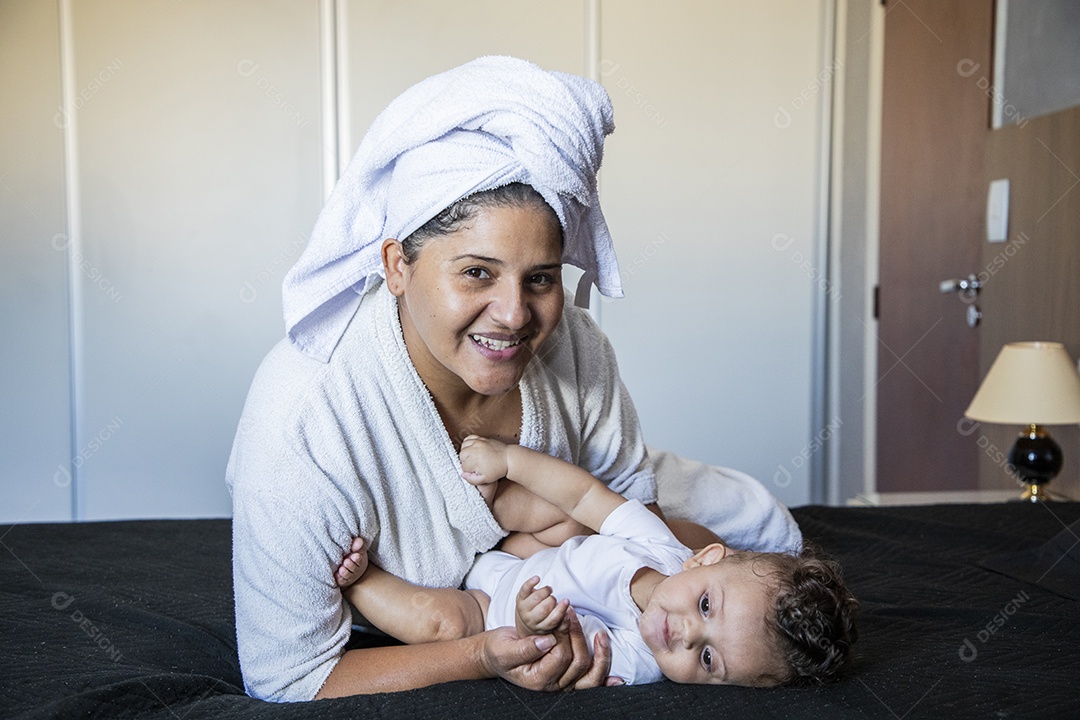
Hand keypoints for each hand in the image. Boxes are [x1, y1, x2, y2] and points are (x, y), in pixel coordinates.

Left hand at [334, 536, 367, 587]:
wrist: (345, 564)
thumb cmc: (351, 554)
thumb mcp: (355, 548)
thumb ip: (357, 544)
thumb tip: (359, 541)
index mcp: (359, 560)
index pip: (360, 560)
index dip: (358, 559)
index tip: (356, 555)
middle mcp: (355, 569)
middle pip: (354, 568)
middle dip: (351, 565)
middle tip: (347, 561)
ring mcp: (348, 575)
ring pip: (348, 575)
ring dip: (345, 572)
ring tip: (342, 569)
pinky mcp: (341, 580)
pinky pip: (341, 581)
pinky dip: (340, 578)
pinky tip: (337, 575)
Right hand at [460, 435, 509, 485]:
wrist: (509, 458)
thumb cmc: (498, 470)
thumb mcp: (485, 479)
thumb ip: (472, 479)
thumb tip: (463, 474)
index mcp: (475, 460)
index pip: (464, 467)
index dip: (469, 471)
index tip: (477, 471)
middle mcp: (475, 449)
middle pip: (461, 456)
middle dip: (466, 462)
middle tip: (475, 465)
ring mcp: (478, 442)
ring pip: (463, 447)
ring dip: (466, 453)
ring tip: (473, 458)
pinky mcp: (481, 438)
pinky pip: (468, 438)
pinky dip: (468, 443)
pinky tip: (472, 449)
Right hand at [479, 610, 611, 691]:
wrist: (497, 657)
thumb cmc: (499, 652)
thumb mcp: (504, 649)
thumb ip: (524, 648)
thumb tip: (547, 641)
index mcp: (538, 680)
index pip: (561, 657)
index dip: (563, 635)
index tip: (561, 615)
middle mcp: (554, 686)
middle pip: (578, 663)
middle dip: (578, 635)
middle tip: (571, 613)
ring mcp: (563, 684)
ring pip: (590, 677)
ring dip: (599, 653)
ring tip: (600, 634)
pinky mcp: (569, 679)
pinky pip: (592, 684)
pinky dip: (606, 681)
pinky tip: (619, 679)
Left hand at [515, 576, 569, 635]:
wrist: (526, 619)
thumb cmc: (544, 620)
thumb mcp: (554, 626)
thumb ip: (563, 622)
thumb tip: (568, 613)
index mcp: (541, 627)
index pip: (552, 620)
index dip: (560, 609)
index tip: (566, 600)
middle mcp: (530, 620)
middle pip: (544, 608)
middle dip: (552, 600)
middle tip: (553, 599)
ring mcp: (523, 609)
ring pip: (536, 598)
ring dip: (546, 591)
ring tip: (549, 590)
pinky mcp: (519, 598)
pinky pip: (524, 589)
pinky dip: (531, 582)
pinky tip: (537, 578)